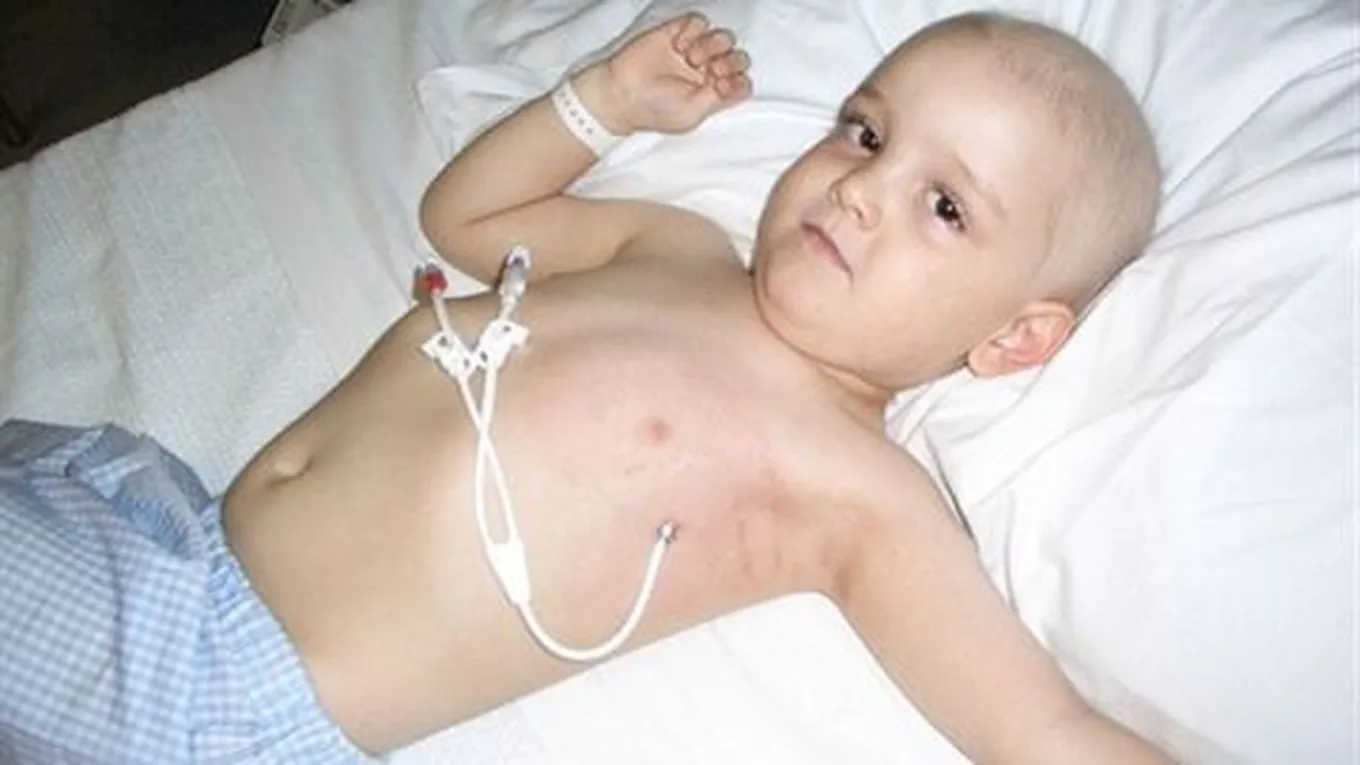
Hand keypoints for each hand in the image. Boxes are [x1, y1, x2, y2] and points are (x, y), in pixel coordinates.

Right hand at [602, 13, 751, 133]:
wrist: (622, 93)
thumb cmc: (653, 110)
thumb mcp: (691, 116)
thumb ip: (717, 100)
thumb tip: (732, 84)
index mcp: (713, 93)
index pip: (742, 83)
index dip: (739, 82)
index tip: (722, 86)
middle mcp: (706, 71)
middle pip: (738, 58)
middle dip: (731, 63)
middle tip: (713, 71)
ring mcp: (693, 51)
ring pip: (724, 38)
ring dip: (713, 47)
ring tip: (691, 58)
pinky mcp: (677, 33)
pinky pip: (699, 21)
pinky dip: (694, 31)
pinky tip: (679, 45)